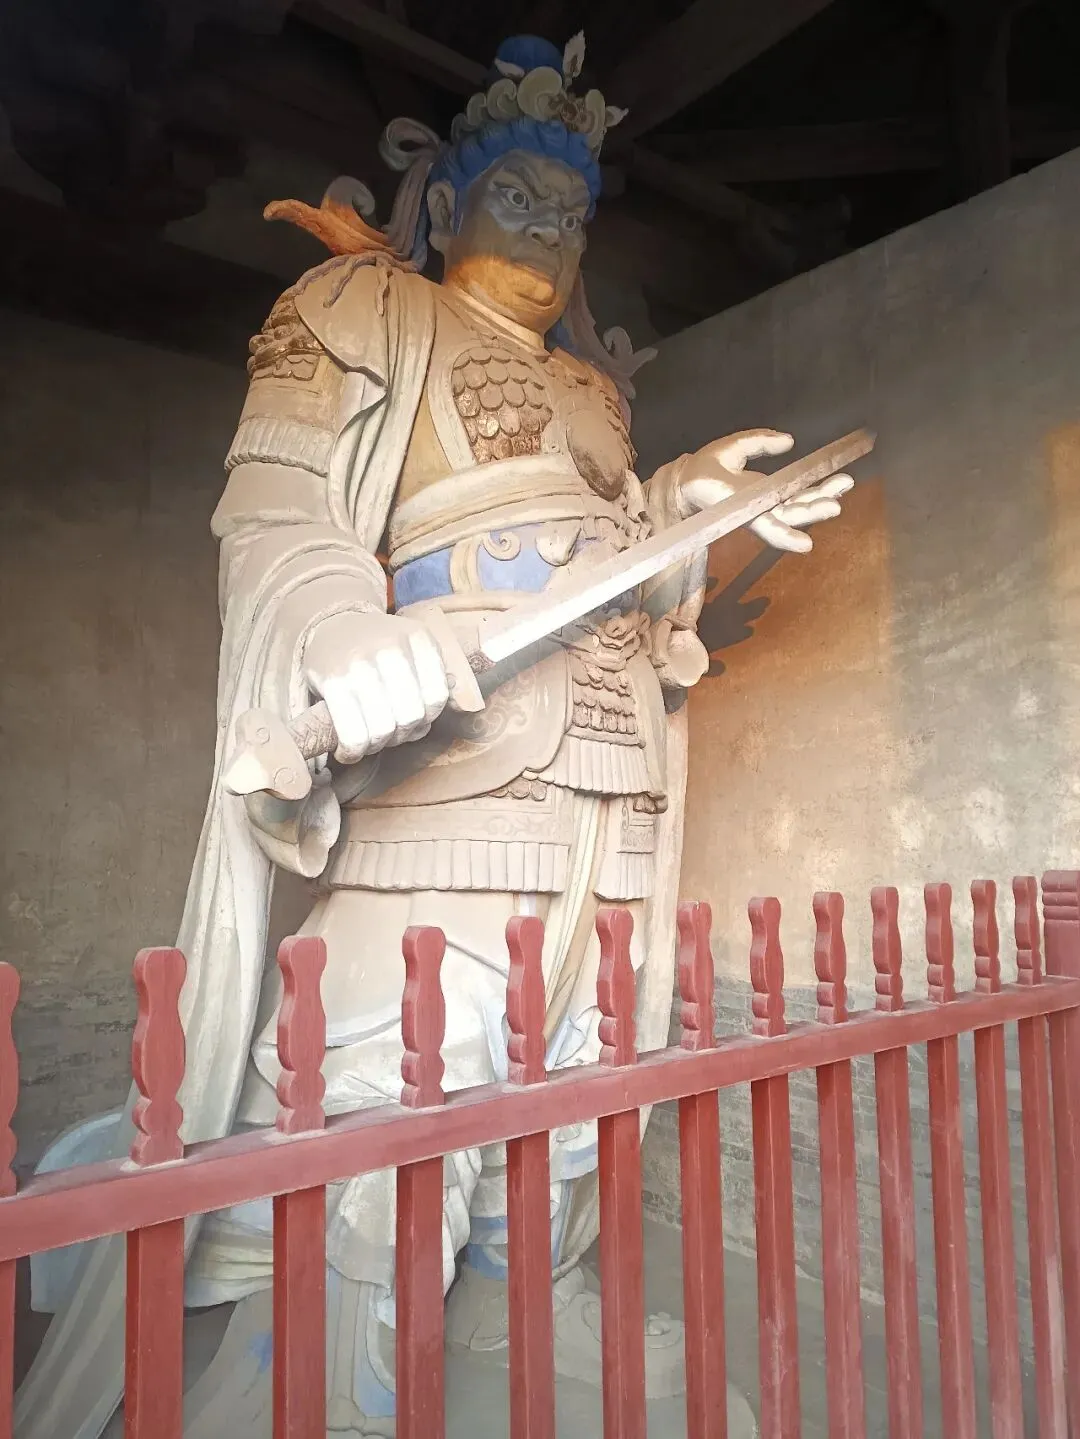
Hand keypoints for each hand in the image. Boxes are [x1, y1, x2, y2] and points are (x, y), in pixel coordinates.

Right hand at [302, 611, 449, 763]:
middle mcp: (391, 646)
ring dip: (376, 746)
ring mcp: (360, 662)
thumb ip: (435, 676)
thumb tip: (458, 708)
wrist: (330, 626)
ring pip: (383, 728)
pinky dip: (352, 751)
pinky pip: (353, 732)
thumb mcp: (413, 648)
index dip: (427, 718)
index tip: (414, 722)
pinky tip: (348, 751)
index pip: (437, 696)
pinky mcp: (333, 679)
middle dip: (401, 735)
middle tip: (389, 736)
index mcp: (418, 637)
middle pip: (411, 715)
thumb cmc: (378, 647)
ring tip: (369, 743)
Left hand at [677, 429, 853, 552]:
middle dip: (823, 499)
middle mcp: (765, 505)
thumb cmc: (706, 467)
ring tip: (834, 508)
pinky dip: (786, 537)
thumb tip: (789, 440)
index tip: (844, 478)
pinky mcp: (744, 518)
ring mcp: (756, 514)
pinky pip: (768, 530)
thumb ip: (763, 442)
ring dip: (812, 515)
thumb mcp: (739, 446)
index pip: (800, 491)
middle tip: (845, 488)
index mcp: (767, 489)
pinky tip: (805, 543)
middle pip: (800, 507)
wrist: (683, 479)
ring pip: (790, 518)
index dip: (822, 486)